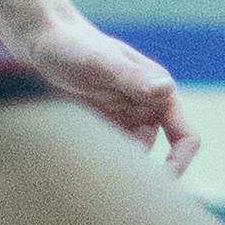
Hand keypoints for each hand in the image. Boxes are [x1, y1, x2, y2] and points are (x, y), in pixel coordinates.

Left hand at [17, 5, 198, 170]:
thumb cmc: (72, 45)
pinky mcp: (100, 125)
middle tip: (105, 178)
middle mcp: (145, 108)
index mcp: (158, 92)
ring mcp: (123, 118)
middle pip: (153, 152)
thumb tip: (166, 90)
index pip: (184, 136)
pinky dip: (96, 157)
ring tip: (82, 154)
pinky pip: (106, 151)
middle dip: (136, 168)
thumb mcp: (101, 63)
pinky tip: (75, 150)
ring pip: (127, 154)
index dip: (178, 162)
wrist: (40, 41)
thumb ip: (131, 78)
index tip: (159, 183)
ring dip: (111, 161)